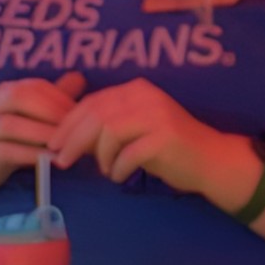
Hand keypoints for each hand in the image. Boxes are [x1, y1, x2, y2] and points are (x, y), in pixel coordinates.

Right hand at [0, 72, 86, 177]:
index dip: (60, 97)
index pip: (34, 86)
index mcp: (4, 93)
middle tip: (76, 128)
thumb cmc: (4, 140)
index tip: (82, 113)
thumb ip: (50, 100)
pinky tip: (49, 161)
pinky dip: (29, 155)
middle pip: (20, 97)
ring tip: (65, 145)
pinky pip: (5, 151)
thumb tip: (79, 78)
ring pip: (11, 125)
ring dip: (41, 133)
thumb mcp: (27, 119)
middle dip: (51, 111)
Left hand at [51, 79, 218, 193]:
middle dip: (72, 140)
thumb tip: (66, 139)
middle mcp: (145, 96)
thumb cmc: (169, 148)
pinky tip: (120, 175)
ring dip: (99, 156)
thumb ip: (107, 127)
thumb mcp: (136, 128)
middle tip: (61, 161)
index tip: (53, 143)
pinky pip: (128, 154)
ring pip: (108, 132)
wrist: (211, 160)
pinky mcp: (165, 138)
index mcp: (136, 89)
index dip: (68, 123)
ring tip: (105, 170)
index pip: (92, 102)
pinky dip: (118, 168)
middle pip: (95, 115)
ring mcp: (157, 115)